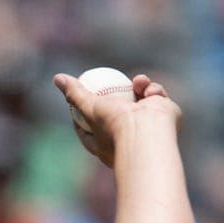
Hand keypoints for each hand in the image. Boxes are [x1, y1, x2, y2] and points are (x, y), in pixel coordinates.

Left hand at [54, 72, 180, 169]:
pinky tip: (150, 92)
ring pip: (141, 98)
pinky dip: (153, 91)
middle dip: (119, 93)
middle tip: (114, 81)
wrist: (147, 132)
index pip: (92, 128)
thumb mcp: (89, 108)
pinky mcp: (165, 118)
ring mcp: (147, 128)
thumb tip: (58, 78)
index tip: (80, 99)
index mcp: (106, 143)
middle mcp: (127, 137)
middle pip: (120, 110)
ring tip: (139, 82)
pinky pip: (158, 97)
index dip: (86, 112)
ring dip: (140, 85)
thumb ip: (75, 94)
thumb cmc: (114, 125)